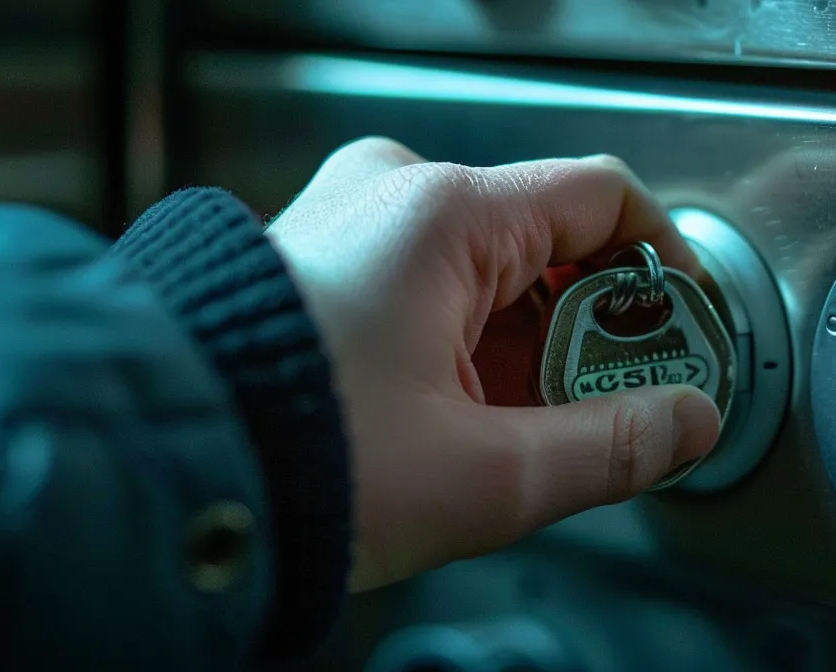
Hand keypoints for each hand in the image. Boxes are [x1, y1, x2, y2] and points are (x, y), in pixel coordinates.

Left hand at [267, 137, 722, 592]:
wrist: (151, 479)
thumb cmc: (291, 459)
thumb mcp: (484, 474)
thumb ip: (610, 447)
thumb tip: (684, 425)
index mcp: (441, 214)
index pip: (602, 198)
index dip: (661, 265)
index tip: (680, 330)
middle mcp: (389, 196)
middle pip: (543, 240)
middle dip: (586, 331)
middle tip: (605, 411)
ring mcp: (342, 224)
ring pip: (482, 271)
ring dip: (519, 350)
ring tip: (514, 437)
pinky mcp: (309, 264)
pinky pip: (420, 286)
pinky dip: (458, 347)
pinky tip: (455, 421)